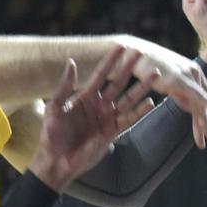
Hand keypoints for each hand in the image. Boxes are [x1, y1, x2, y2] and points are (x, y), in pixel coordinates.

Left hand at [29, 48, 154, 191]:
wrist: (56, 160)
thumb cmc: (52, 134)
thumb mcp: (54, 106)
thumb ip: (65, 85)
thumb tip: (72, 62)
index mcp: (84, 97)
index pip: (100, 74)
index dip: (110, 60)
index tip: (120, 46)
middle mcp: (99, 105)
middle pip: (117, 83)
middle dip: (128, 68)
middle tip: (140, 53)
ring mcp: (107, 118)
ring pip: (128, 99)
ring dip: (141, 87)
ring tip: (154, 74)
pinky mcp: (112, 132)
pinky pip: (129, 120)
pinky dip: (140, 112)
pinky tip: (150, 102)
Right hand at [122, 38, 206, 147]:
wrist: (132, 52)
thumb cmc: (146, 64)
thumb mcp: (166, 79)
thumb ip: (180, 92)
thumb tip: (190, 107)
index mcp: (192, 71)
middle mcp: (193, 72)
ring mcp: (187, 76)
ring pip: (203, 103)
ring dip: (206, 124)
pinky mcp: (178, 80)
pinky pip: (196, 98)